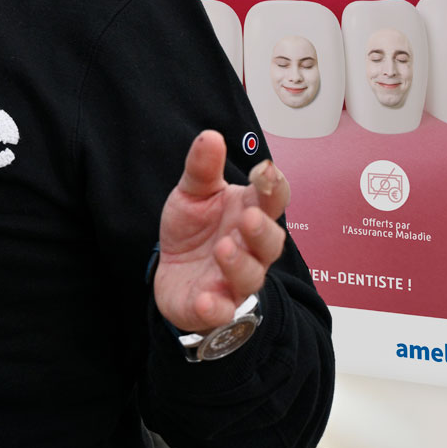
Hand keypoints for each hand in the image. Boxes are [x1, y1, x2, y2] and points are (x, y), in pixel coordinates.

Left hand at [155, 129, 290, 333]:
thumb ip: (202, 168)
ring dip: (240, 264)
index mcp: (248, 213)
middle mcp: (249, 249)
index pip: (272, 199)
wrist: (172, 273)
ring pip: (249, 276)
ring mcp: (233, 279)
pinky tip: (206, 300)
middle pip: (270, 242)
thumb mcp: (192, 193)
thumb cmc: (194, 231)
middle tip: (249, 217)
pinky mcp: (213, 307)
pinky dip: (215, 307)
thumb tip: (211, 136)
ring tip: (224, 249)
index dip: (274, 186)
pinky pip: (221, 311)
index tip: (265, 171)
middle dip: (262, 230)